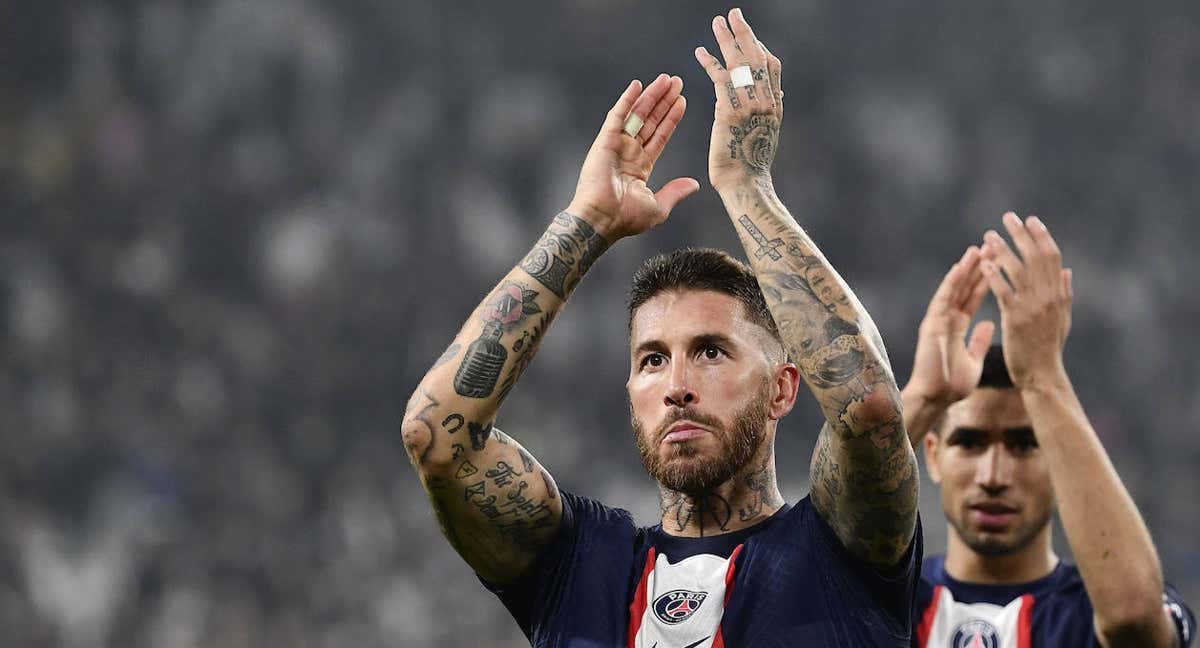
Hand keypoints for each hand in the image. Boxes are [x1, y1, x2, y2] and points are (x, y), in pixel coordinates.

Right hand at [567, 75, 699, 240]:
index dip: (671, 118)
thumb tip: (695, 184)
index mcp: (640, 167)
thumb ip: (675, 192)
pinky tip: (637, 85)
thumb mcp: (658, 207)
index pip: (660, 136)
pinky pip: (617, 116)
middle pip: (651, 120)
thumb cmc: (626, 219)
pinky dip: (627, 100)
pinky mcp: (605, 141)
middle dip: (664, 101)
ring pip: (637, 114)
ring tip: (666, 79)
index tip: (682, 101)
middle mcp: (629, 153)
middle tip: (677, 82)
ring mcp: (617, 145)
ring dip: (651, 96)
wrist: (602, 220)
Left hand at [694, 8, 782, 189]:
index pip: (771, 67)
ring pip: (739, 63)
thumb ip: (768, 110)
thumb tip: (776, 94)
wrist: (745, 184)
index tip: (749, 34)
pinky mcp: (731, 111)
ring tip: (717, 23)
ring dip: (726, 40)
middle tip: (733, 13)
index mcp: (774, 105)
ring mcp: (749, 104)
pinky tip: (700, 51)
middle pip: (756, 57)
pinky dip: (709, 62)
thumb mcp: (766, 133)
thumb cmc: (751, 166)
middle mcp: (766, 100)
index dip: (760, 47)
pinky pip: (719, 79)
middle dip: (745, 33)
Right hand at [906, 246, 994, 406]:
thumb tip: (989, 323)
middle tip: (990, 244)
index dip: (985, 279)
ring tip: (978, 248)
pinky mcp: (932, 325)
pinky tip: (960, 267)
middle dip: (978, 267)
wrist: (934, 399)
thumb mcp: (973, 360)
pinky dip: (951, 283)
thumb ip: (979, 340)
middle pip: (964, 288)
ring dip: (966, 268)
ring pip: (954, 289)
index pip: (973, 297)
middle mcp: (946, 320)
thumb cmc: (952, 385)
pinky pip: (943, 300)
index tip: (996, 260)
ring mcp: (938, 321)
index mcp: (957, 327)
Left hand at [979, 212, 1072, 388]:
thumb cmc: (1048, 348)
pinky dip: (995, 275)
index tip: (1031, 220)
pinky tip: (984, 263)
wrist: (1041, 375)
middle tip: (1008, 217)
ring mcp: (1033, 308)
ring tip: (990, 235)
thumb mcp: (1062, 319)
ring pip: (1018, 271)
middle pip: (1036, 257)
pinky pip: (1004, 292)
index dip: (1042, 237)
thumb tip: (1067, 270)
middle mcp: (1049, 297)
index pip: (1052, 257)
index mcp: (1059, 294)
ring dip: (1004, 250)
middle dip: (1022, 235)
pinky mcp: (1015, 320)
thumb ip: (1064, 293)